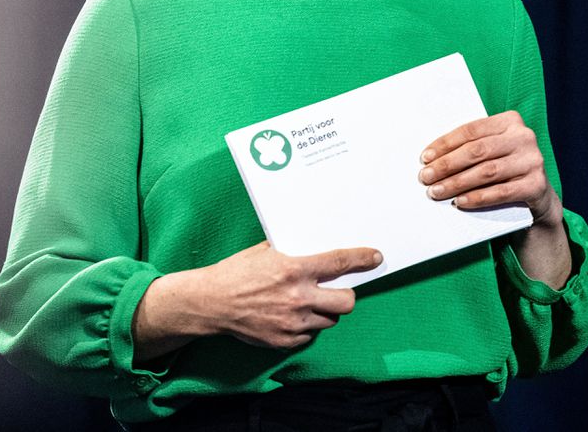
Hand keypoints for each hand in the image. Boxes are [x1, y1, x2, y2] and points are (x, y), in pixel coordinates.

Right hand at [132, 241, 381, 358]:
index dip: (362, 259)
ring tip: (306, 303)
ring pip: (329, 320)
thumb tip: (314, 247)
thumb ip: (291, 252)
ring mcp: (293, 322)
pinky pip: (309, 335)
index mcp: (294, 270)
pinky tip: (290, 316)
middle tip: (336, 290)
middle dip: (346, 295)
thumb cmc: (236, 272)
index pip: (339, 263)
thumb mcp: (264, 252)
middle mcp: (298, 297)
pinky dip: (305, 327)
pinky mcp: (285, 341)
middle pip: (346, 302)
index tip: (376, 257)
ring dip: (323, 311)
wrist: (211, 302)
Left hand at [418, 110, 560, 226]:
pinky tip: (460, 201)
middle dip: (447, 165)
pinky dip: (477, 197)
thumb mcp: (492, 149)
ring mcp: (533, 160)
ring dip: (457, 183)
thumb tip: (432, 159)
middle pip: (477, 151)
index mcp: (510, 121)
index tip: (425, 158)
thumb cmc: (504, 166)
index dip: (445, 144)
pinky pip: (501, 192)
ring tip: (437, 191)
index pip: (470, 131)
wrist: (537, 193)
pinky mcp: (536, 185)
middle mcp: (524, 137)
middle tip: (426, 177)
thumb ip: (471, 147)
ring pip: (487, 171)